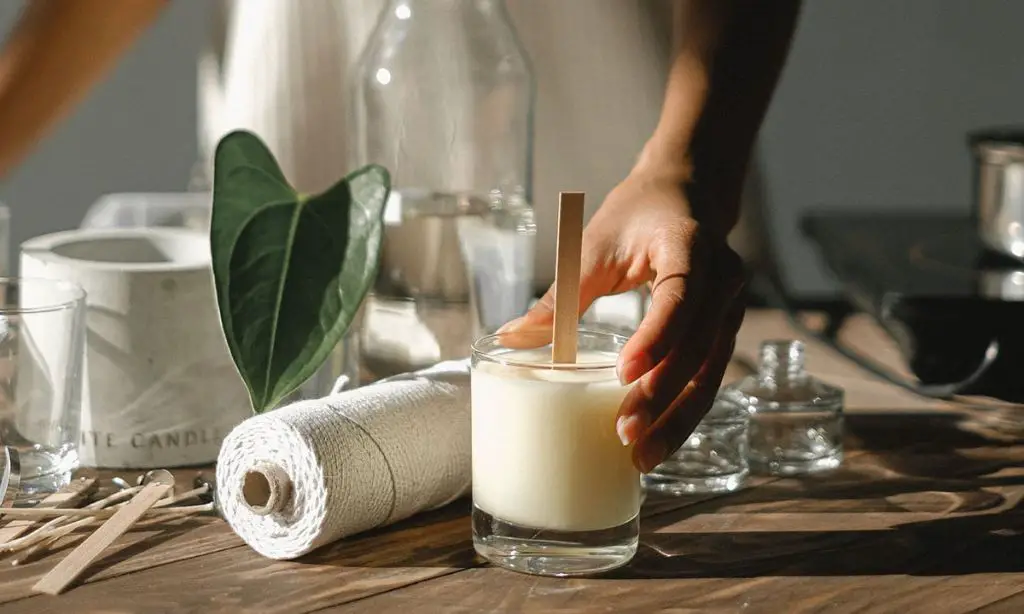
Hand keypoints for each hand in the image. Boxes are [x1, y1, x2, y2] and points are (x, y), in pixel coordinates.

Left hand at [499, 167, 746, 472]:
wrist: (687, 197)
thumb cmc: (637, 217)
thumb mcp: (594, 246)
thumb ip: (561, 294)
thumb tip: (511, 337)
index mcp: (691, 248)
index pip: (680, 298)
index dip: (656, 339)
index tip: (623, 373)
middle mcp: (724, 281)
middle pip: (700, 349)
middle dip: (663, 398)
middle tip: (626, 435)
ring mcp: (731, 310)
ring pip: (711, 375)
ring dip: (678, 419)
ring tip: (641, 457)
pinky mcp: (724, 333)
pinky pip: (708, 379)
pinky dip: (683, 411)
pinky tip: (658, 441)